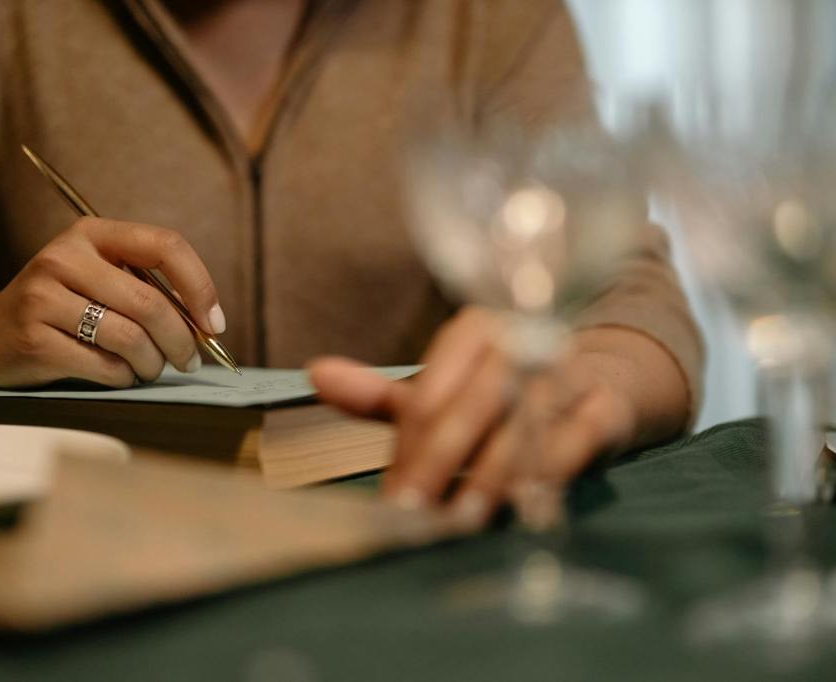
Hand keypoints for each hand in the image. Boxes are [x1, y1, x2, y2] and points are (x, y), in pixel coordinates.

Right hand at [0, 217, 225, 387]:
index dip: (200, 286)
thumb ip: (147, 289)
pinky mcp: (34, 338)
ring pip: (130, 338)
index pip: (165, 245)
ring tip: (150, 369)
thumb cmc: (59, 309)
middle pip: (150, 302)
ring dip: (153, 363)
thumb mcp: (98, 280)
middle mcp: (64, 257)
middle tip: (189, 361)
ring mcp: (44, 297)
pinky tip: (119, 375)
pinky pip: (105, 366)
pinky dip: (124, 377)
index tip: (214, 323)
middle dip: (182, 340)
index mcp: (91, 234)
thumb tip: (207, 324)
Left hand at [308, 307, 638, 528]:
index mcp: (474, 329)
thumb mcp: (438, 392)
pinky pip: (577, 439)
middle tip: (413, 515)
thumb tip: (314, 373)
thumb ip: (378, 393)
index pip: (432, 391)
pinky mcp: (606, 405)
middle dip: (439, 464)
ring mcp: (568, 371)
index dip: (409, 446)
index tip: (392, 497)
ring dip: (490, 475)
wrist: (597, 383)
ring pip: (520, 424)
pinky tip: (524, 507)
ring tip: (461, 518)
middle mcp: (520, 340)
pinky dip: (550, 472)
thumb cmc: (500, 392)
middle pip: (470, 406)